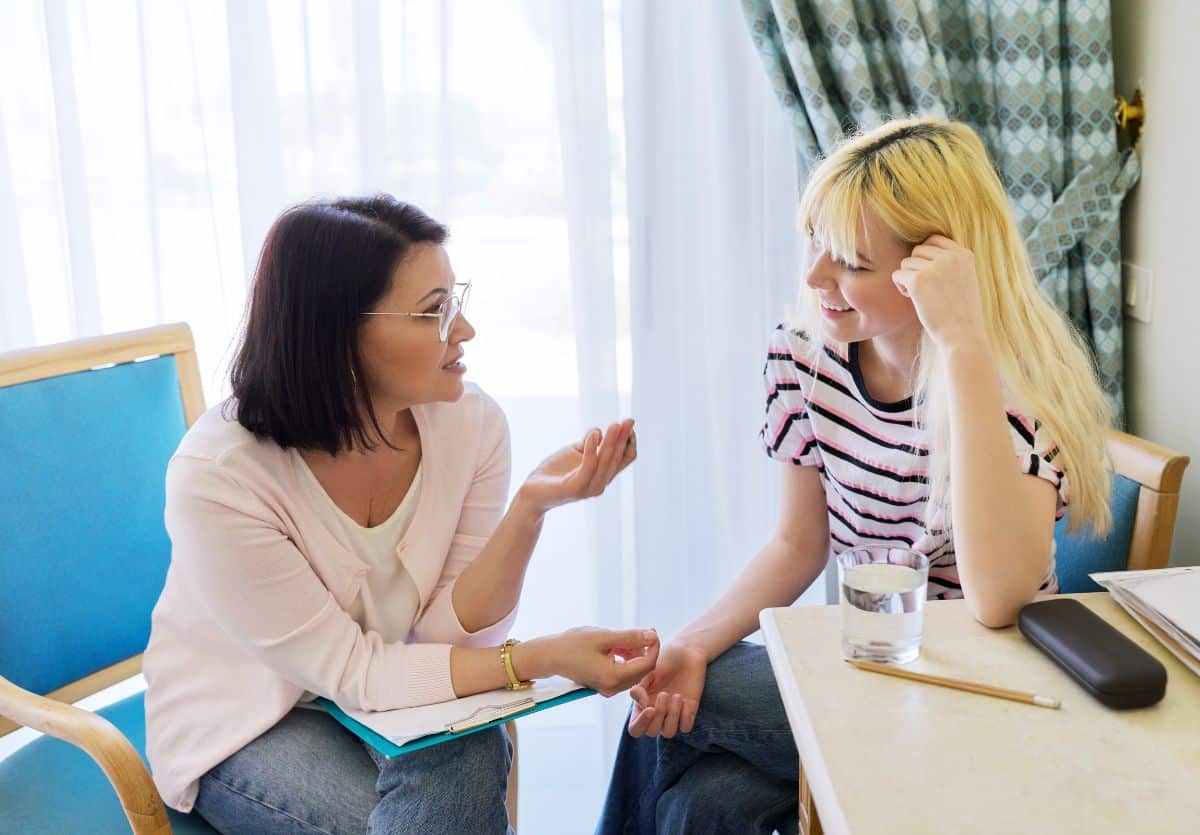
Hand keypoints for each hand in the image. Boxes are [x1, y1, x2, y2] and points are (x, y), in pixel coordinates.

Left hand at [518, 420, 636, 513]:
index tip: (629, 423)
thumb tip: (600, 430)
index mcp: (603, 475)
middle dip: (623, 438)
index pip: (625, 458)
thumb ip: (588, 443)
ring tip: (614, 425)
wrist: (532, 491)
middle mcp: (600, 483)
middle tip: (627, 420)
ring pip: (605, 462)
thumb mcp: (575, 452)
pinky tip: (593, 434)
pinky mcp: (575, 488)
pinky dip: (592, 449)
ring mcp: (588, 488)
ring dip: (611, 442)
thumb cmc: (554, 472)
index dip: (629, 441)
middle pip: (617, 458)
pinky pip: (588, 467)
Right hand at [536, 627, 659, 696]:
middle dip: (645, 650)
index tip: (653, 631)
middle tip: (642, 631)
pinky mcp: (604, 685)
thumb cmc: (573, 644)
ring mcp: (608, 689)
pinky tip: (620, 647)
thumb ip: (630, 637)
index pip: (647, 665)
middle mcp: (613, 688)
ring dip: (636, 654)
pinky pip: (624, 674)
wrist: (550, 655)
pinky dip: (627, 660)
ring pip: (634, 672)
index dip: (654, 647)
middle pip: (643, 670)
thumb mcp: (604, 637)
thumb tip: (653, 635)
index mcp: (613, 677)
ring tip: (626, 638)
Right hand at [627, 641, 706, 738]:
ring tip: (677, 696)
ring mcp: (673, 713)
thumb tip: (643, 706)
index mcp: (643, 705)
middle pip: (652, 732)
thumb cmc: (665, 660)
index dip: (640, 724)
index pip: (635, 728)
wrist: (686, 652)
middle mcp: (656, 713)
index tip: (650, 708)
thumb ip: (640, 689)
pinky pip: (686, 728)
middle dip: (659, 716)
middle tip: (665, 694)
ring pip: (669, 733)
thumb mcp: (648, 671)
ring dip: (673, 716)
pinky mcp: (689, 711)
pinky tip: (686, 700)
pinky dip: (685, 717)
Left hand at [891, 234, 987, 351]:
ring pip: (906, 262)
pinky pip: (897, 275)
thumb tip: (922, 250)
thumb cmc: (961, 313)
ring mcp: (935, 267)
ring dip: (908, 278)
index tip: (930, 275)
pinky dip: (901, 287)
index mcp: (964, 254)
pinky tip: (913, 299)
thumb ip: (950, 263)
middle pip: (917, 250)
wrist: (963, 336)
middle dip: (916, 268)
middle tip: (925, 288)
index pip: (934, 239)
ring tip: (921, 296)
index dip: (926, 256)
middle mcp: (950, 257)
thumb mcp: (965, 279)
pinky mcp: (918, 280)